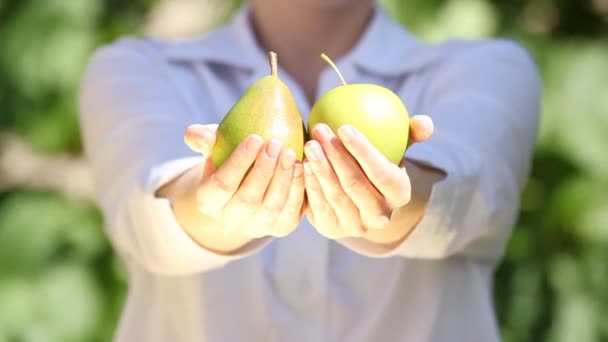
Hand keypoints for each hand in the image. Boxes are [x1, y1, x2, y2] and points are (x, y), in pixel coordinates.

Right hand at [183, 124, 304, 238]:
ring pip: (272, 206)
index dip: (239, 162)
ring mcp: (258, 227)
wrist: (249, 186)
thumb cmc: (229, 160)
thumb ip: (203, 138)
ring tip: (291, 153)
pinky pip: (291, 210)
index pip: (222, 184)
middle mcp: (231, 220)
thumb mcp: (214, 147)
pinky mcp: (281, 227)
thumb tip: (200, 135)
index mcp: (208, 201)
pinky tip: (303, 167)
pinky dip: (298, 189)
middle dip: (263, 170)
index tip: (255, 138)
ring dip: (283, 179)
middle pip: (248, 199)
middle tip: (276, 144)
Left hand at [303, 115, 432, 239]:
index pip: (382, 173)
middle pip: (355, 184)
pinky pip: (318, 204)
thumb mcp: (397, 147)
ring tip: (310, 143)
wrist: (358, 197)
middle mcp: (380, 216)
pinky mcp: (331, 229)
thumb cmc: (378, 163)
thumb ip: (410, 133)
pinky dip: (309, 183)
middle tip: (321, 130)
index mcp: (400, 195)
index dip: (363, 151)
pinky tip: (302, 162)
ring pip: (335, 194)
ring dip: (320, 168)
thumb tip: (424, 122)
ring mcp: (355, 226)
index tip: (343, 127)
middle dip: (336, 155)